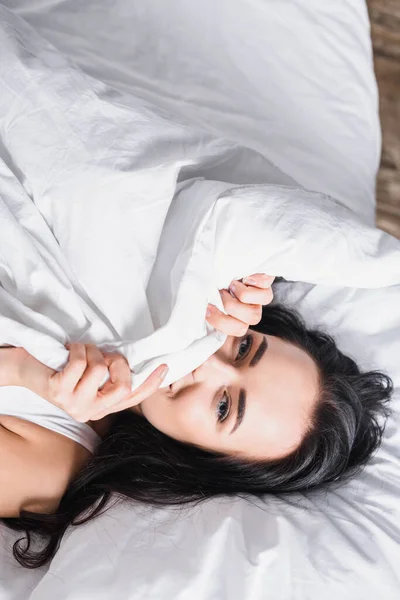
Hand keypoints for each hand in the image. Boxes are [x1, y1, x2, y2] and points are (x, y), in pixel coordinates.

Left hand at [7, 343, 167, 422]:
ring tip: (82, 351)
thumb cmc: (65, 366)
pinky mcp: (59, 392)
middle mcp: (90, 412)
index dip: (151, 383)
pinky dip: (78, 349)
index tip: (164, 365)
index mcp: (102, 408)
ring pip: (100, 370)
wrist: (29, 367)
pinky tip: (69, 351)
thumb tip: (138, 363)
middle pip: (123, 387)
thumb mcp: (94, 372)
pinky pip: (80, 363)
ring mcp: (74, 404)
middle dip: (118, 362)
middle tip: (105, 354)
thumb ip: (114, 374)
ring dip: (93, 351)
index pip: (134, 398)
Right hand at [206, 273, 274, 335]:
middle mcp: (251, 307)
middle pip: (254, 317)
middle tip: (220, 293)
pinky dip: (257, 280)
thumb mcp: (203, 300)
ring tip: (231, 284)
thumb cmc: (206, 286)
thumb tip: (204, 313)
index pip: (240, 329)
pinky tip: (245, 278)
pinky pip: (267, 281)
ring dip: (243, 293)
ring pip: (264, 301)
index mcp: (238, 317)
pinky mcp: (264, 277)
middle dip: (232, 306)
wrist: (214, 264)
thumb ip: (206, 309)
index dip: (223, 321)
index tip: (208, 308)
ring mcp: (260, 292)